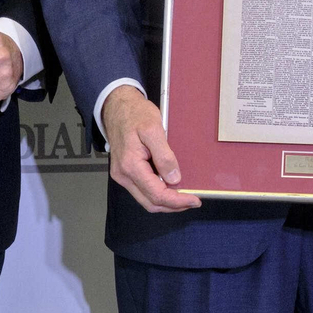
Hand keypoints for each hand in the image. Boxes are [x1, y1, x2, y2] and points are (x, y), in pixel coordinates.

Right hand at [102, 85, 200, 212]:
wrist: (117, 106)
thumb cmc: (135, 114)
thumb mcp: (154, 129)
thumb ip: (164, 156)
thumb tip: (174, 179)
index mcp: (130, 165)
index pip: (156, 194)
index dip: (177, 201)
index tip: (194, 200)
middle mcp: (123, 175)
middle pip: (150, 203)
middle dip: (173, 206)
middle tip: (193, 201)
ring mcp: (122, 175)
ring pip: (146, 199)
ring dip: (166, 201)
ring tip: (184, 196)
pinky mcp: (124, 173)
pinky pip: (142, 190)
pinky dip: (157, 193)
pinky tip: (170, 187)